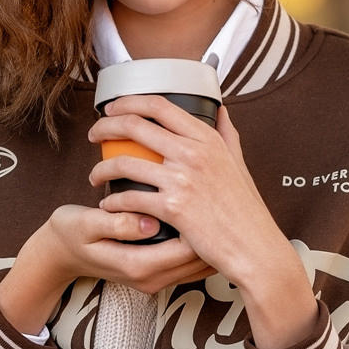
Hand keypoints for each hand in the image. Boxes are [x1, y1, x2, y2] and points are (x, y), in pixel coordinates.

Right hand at [0, 204, 212, 334]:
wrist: (57, 254)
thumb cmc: (69, 235)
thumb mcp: (86, 224)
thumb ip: (116, 223)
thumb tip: (148, 221)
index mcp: (137, 266)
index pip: (187, 249)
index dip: (204, 223)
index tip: (212, 193)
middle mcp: (151, 279)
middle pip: (201, 261)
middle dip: (216, 233)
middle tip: (228, 197)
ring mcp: (155, 280)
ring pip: (199, 265)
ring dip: (212, 240)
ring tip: (223, 208)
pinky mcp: (156, 273)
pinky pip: (188, 263)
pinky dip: (200, 244)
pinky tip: (205, 221)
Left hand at [86, 97, 321, 348]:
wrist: (254, 247)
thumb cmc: (247, 210)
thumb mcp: (239, 163)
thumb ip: (227, 134)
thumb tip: (221, 110)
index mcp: (207, 140)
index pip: (160, 106)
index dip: (129, 102)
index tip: (113, 107)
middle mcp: (193, 153)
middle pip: (135, 125)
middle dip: (106, 126)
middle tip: (94, 134)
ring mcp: (182, 180)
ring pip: (125, 163)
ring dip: (102, 168)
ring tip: (96, 176)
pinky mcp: (173, 208)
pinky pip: (130, 199)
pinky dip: (113, 201)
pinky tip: (108, 205)